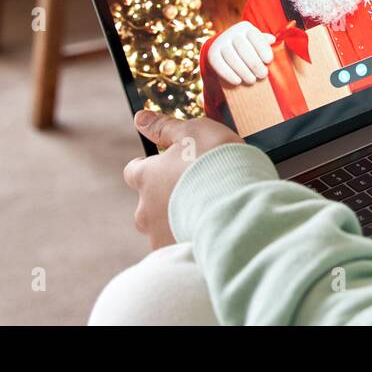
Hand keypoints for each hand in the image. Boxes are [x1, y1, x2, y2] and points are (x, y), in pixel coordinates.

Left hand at [123, 110, 242, 249]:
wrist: (238, 206)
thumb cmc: (215, 163)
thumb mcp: (192, 132)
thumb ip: (164, 127)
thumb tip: (140, 117)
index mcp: (146, 178)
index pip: (133, 171)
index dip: (147, 167)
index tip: (163, 165)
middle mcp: (145, 209)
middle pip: (146, 203)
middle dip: (164, 198)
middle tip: (194, 190)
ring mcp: (158, 235)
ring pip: (162, 227)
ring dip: (177, 219)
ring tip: (206, 213)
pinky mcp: (176, 254)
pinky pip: (178, 245)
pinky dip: (189, 238)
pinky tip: (210, 230)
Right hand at [206, 20, 277, 85]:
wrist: (225, 47)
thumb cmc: (248, 45)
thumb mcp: (256, 41)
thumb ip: (264, 41)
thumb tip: (273, 39)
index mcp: (245, 27)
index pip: (255, 36)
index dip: (263, 49)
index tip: (269, 61)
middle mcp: (232, 33)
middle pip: (243, 48)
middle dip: (254, 63)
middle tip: (263, 75)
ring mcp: (220, 42)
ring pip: (231, 57)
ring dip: (243, 71)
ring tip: (252, 80)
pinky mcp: (212, 54)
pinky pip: (219, 64)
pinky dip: (228, 74)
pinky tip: (238, 82)